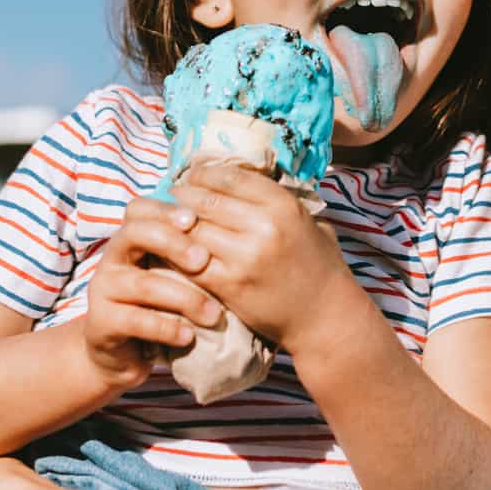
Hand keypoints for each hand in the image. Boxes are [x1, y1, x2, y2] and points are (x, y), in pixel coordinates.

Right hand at [78, 195, 224, 391]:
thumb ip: (192, 249)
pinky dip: (166, 328)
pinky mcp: (101, 323)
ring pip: (144, 283)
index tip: (195, 219)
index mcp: (131, 236)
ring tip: (214, 314)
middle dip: (172, 243)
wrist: (125, 352)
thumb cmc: (163, 302)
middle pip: (135, 234)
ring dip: (184, 298)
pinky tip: (188, 335)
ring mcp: (103, 289)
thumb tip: (235, 223)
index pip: (141, 209)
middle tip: (204, 260)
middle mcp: (113, 257)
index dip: (165, 210)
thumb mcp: (178, 272)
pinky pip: (135, 321)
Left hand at [171, 161, 370, 361]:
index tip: (193, 175)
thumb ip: (277, 202)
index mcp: (283, 205)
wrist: (323, 316)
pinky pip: (190, 263)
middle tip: (172, 195)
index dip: (205, 173)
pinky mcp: (229, 285)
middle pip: (206, 200)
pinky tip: (171, 250)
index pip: (231, 177)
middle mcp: (263, 226)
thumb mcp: (307, 221)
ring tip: (167, 221)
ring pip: (193, 230)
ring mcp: (244, 257)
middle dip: (183, 195)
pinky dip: (175, 254)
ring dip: (175, 224)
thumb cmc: (319, 265)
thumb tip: (244, 182)